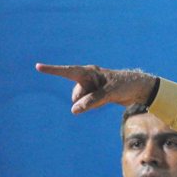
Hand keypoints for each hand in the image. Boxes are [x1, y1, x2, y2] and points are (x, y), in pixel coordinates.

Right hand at [35, 63, 156, 113]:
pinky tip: (107, 100)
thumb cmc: (125, 85)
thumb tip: (74, 110)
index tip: (38, 66)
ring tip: (108, 96)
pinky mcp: (95, 95)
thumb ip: (92, 101)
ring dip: (92, 104)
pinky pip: (89, 104)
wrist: (139, 88)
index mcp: (89, 72)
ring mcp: (91, 87)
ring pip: (82, 102)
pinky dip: (95, 105)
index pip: (68, 71)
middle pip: (76, 95)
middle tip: (104, 95)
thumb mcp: (109, 93)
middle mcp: (87, 78)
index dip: (52, 70)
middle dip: (85, 100)